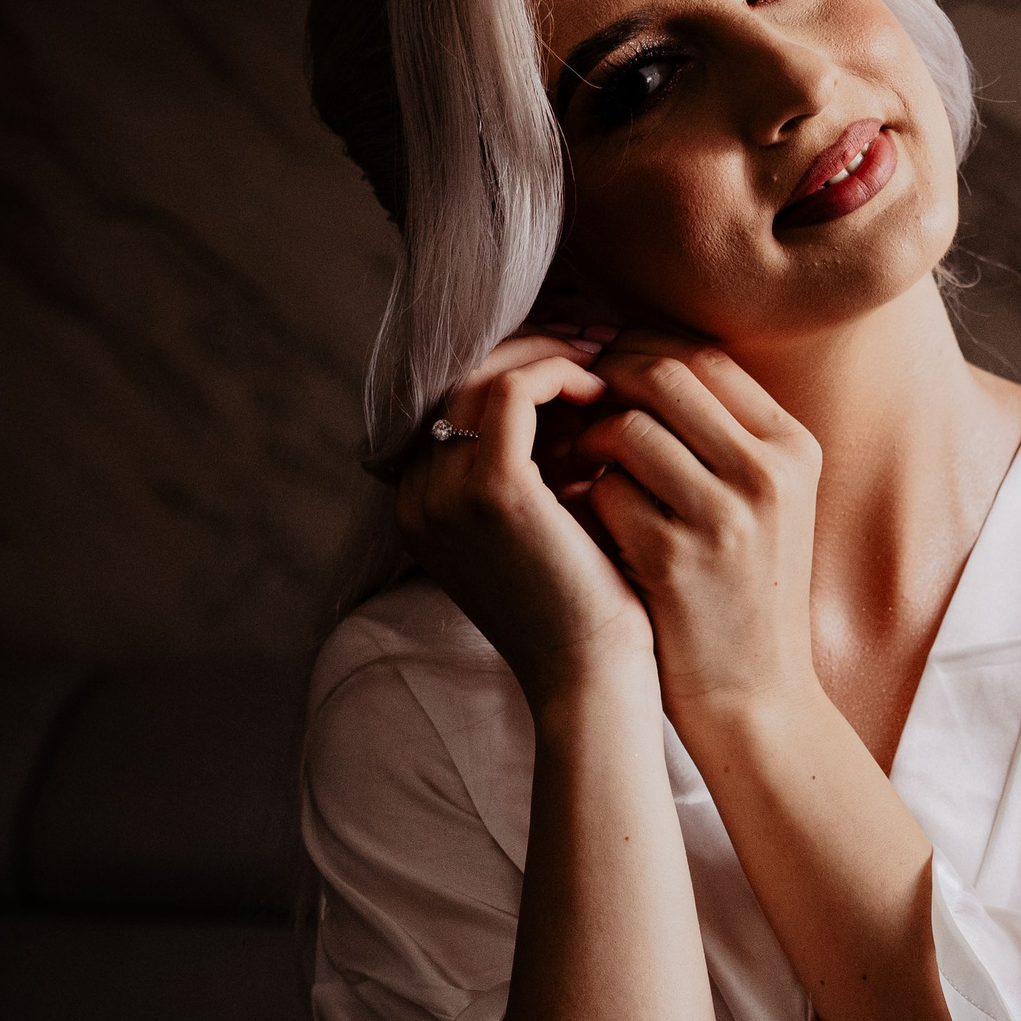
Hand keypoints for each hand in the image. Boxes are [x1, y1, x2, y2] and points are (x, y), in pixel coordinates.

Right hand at [395, 332, 653, 709]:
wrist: (594, 679)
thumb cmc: (587, 609)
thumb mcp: (548, 526)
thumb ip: (539, 466)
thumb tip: (574, 394)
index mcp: (421, 508)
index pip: (453, 405)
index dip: (514, 371)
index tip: (576, 358)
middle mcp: (417, 497)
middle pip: (460, 382)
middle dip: (529, 353)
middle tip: (593, 341)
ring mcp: (445, 493)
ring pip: (483, 376)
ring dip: (547, 359)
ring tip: (603, 364)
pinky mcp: (490, 489)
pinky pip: (511, 392)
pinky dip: (557, 375)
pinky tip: (601, 391)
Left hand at [570, 348, 823, 741]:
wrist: (755, 697)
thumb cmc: (748, 592)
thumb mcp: (769, 505)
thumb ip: (726, 434)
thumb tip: (645, 359)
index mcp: (795, 449)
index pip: (706, 358)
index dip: (643, 352)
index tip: (607, 372)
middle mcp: (768, 474)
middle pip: (665, 375)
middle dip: (607, 382)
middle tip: (575, 405)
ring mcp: (723, 517)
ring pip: (628, 427)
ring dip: (588, 440)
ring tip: (577, 463)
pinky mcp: (673, 560)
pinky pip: (605, 489)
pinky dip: (584, 495)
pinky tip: (581, 513)